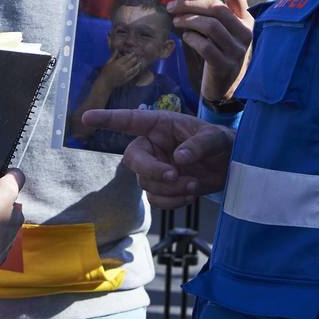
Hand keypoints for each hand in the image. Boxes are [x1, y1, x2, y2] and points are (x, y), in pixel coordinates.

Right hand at [81, 109, 233, 207]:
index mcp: (160, 125)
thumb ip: (200, 144)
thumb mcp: (217, 138)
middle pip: (133, 160)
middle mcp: (152, 145)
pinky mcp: (162, 188)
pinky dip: (173, 201)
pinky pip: (156, 199)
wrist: (232, 168)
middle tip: (174, 175)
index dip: (107, 119)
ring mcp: (155, 167)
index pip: (129, 120)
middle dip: (151, 170)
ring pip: (145, 183)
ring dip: (170, 189)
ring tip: (194, 184)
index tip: (87, 117)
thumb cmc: (222, 144)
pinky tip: (190, 195)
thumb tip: (180, 158)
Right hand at [98, 51, 142, 89]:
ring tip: (140, 62)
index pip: (126, 58)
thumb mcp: (108, 62)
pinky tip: (138, 69)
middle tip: (138, 56)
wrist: (105, 83)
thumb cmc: (105, 72)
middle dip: (135, 59)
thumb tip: (117, 49)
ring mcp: (125, 75)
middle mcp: (122, 69)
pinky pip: (133, 75)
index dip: (131, 55)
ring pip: (134, 68)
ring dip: (138, 65)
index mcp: (117, 64)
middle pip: (131, 62)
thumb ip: (113, 56)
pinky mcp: (126, 80)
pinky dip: (136, 71)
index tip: (134, 52)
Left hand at [169, 0, 252, 102]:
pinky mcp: (225, 65)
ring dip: (188, 20)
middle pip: (218, 9)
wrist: (225, 87)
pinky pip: (205, 46)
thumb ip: (209, 15)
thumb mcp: (220, 31)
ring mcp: (238, 50)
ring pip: (211, 26)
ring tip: (176, 21)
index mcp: (246, 19)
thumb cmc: (218, 52)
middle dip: (191, 4)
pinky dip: (191, 38)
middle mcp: (246, 32)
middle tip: (172, 6)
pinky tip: (185, 38)